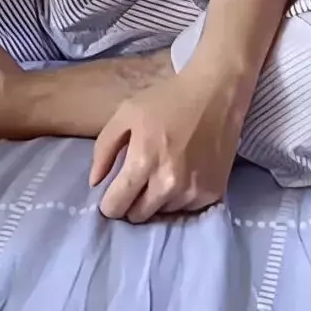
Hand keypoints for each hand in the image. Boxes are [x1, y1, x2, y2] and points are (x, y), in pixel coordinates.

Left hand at [90, 64, 247, 223]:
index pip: (116, 207)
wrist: (216, 94)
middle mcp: (169, 183)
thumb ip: (104, 148)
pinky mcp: (213, 194)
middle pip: (138, 216)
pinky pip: (186, 209)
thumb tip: (95, 182)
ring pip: (163, 212)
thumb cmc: (167, 100)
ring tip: (164, 171)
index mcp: (143, 162)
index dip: (110, 201)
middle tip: (139, 180)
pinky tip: (183, 173)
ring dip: (158, 199)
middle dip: (132, 202)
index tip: (113, 191)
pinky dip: (181, 197)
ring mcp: (193, 191)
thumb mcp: (126, 113)